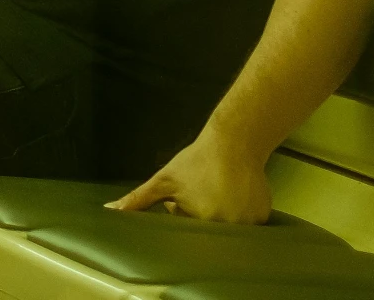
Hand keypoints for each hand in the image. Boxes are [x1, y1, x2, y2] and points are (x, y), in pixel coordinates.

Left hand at [111, 131, 273, 224]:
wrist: (234, 143)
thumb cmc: (195, 161)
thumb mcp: (164, 180)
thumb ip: (138, 198)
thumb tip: (110, 210)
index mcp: (202, 219)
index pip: (186, 230)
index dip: (182, 213)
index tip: (185, 197)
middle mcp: (229, 226)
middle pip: (207, 231)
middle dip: (200, 214)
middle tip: (202, 192)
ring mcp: (249, 223)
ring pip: (227, 228)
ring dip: (219, 213)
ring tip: (217, 190)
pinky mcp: (263, 217)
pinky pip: (247, 223)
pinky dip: (238, 212)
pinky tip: (233, 192)